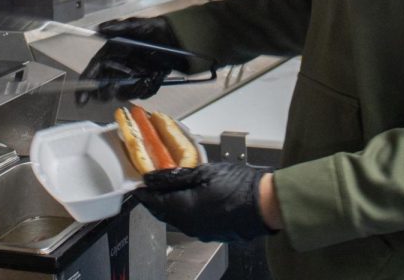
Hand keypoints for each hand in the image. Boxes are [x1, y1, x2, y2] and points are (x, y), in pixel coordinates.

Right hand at [74, 17, 188, 103]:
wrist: (179, 38)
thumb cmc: (157, 29)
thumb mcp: (138, 25)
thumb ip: (119, 27)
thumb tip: (101, 28)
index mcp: (113, 53)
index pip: (94, 70)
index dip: (86, 85)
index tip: (81, 99)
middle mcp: (121, 66)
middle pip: (105, 87)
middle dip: (109, 91)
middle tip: (117, 87)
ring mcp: (133, 76)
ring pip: (125, 92)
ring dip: (134, 88)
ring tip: (148, 76)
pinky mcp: (146, 82)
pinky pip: (142, 93)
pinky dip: (148, 87)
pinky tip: (156, 76)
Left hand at [133, 163, 275, 241]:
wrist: (265, 204)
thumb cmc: (240, 186)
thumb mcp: (204, 172)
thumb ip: (175, 176)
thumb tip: (153, 177)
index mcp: (183, 209)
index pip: (153, 201)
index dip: (144, 191)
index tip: (138, 184)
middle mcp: (188, 225)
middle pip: (163, 211)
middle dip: (155, 198)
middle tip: (152, 183)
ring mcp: (200, 231)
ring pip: (176, 217)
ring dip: (170, 203)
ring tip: (172, 186)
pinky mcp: (211, 233)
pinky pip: (190, 221)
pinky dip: (185, 209)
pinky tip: (191, 197)